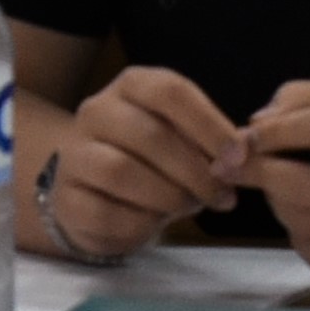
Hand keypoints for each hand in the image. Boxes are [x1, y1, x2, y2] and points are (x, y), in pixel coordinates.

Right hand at [43, 66, 243, 259]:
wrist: (98, 193)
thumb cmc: (154, 161)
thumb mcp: (184, 141)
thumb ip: (212, 145)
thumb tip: (243, 154)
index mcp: (131, 86)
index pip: (170, 91)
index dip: (209, 125)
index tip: (238, 158)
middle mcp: (96, 111)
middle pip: (148, 134)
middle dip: (194, 170)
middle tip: (221, 194)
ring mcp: (74, 153)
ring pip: (122, 172)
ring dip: (168, 196)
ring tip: (190, 207)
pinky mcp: (66, 197)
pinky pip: (105, 213)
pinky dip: (141, 223)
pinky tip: (155, 223)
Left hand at [243, 83, 309, 291]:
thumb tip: (258, 121)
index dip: (276, 131)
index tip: (244, 135)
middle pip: (309, 187)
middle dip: (262, 174)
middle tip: (236, 167)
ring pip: (308, 225)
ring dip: (278, 205)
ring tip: (279, 191)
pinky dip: (299, 237)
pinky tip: (306, 222)